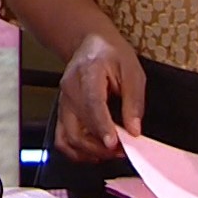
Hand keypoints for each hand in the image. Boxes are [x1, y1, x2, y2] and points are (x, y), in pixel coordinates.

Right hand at [53, 33, 145, 162]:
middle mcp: (70, 89)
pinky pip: (63, 139)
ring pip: (68, 137)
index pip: (91, 103)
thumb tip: (134, 129)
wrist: (90, 44)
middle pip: (78, 126)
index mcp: (87, 73)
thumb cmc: (111, 54)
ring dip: (89, 152)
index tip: (113, 143)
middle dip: (100, 146)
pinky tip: (95, 152)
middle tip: (122, 151)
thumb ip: (133, 101)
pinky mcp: (63, 112)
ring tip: (111, 153)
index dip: (102, 126)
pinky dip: (77, 151)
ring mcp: (63, 102)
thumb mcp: (132, 70)